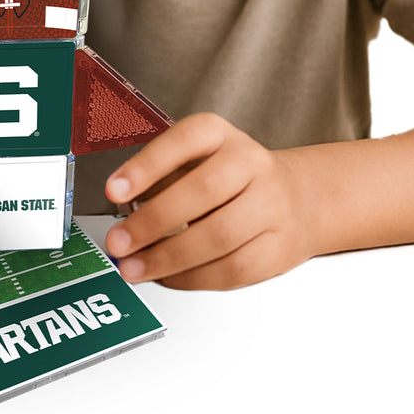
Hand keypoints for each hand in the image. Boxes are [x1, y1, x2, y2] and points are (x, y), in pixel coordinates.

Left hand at [103, 113, 314, 289]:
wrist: (299, 198)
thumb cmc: (232, 179)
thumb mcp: (198, 159)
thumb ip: (162, 179)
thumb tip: (124, 212)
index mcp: (221, 135)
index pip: (185, 140)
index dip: (148, 165)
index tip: (114, 190)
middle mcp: (250, 163)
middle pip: (203, 191)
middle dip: (153, 222)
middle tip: (119, 242)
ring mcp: (270, 205)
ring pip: (220, 236)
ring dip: (169, 258)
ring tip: (135, 268)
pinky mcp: (278, 247)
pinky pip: (233, 269)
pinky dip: (194, 278)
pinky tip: (169, 276)